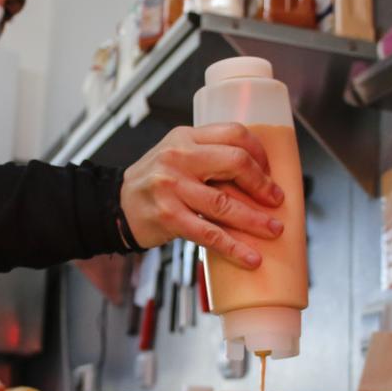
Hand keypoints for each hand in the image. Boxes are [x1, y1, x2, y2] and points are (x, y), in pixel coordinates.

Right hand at [120, 123, 284, 267]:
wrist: (115, 206)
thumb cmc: (153, 182)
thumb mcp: (175, 155)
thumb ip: (206, 155)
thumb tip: (255, 173)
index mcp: (185, 138)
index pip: (233, 133)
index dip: (259, 152)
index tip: (268, 172)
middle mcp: (178, 158)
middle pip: (235, 162)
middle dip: (262, 184)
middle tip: (276, 200)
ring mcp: (172, 188)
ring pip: (225, 203)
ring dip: (255, 220)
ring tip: (274, 230)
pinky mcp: (168, 218)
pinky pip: (209, 234)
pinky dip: (234, 247)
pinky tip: (250, 257)